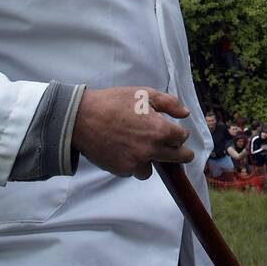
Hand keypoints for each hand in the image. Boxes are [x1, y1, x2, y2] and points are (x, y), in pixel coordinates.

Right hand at [71, 87, 193, 178]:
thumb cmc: (113, 102)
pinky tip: (124, 151)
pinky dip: (132, 164)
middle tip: (180, 152)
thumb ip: (169, 103)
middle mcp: (151, 149)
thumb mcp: (143, 94)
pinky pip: (133, 171)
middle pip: (177, 158)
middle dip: (181, 154)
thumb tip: (185, 113)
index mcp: (159, 130)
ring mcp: (136, 162)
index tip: (176, 132)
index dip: (180, 133)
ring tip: (141, 149)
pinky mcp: (121, 170)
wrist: (82, 118)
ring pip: (152, 169)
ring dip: (150, 161)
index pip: (182, 137)